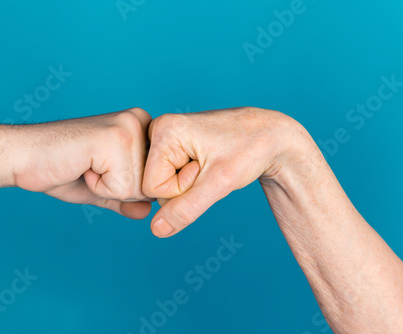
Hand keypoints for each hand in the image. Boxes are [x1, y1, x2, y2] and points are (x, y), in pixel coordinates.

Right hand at [10, 107, 152, 218]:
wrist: (24, 157)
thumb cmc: (61, 169)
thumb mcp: (102, 187)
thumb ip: (126, 198)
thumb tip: (148, 212)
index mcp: (141, 127)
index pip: (156, 179)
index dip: (127, 188)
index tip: (99, 168)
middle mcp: (140, 121)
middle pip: (151, 186)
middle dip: (119, 189)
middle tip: (90, 167)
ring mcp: (128, 128)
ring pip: (138, 189)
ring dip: (107, 188)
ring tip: (85, 165)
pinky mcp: (113, 139)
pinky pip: (122, 187)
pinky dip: (98, 187)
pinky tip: (82, 165)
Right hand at [142, 107, 306, 236]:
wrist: (270, 135)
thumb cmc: (249, 151)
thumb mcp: (219, 184)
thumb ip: (185, 208)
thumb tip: (156, 230)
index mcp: (164, 130)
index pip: (152, 186)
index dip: (181, 189)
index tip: (208, 168)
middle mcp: (158, 128)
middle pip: (153, 185)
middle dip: (183, 187)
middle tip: (210, 166)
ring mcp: (164, 135)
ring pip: (161, 183)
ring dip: (187, 184)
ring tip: (209, 164)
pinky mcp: (172, 143)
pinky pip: (169, 176)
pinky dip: (188, 178)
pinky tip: (204, 163)